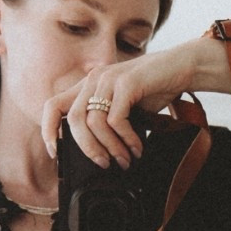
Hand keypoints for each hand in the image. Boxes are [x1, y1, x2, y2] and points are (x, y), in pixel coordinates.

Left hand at [41, 40, 201, 168]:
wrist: (182, 66)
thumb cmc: (153, 89)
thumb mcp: (122, 105)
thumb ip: (106, 121)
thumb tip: (97, 154)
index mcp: (88, 85)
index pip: (53, 106)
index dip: (48, 130)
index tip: (56, 153)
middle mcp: (94, 79)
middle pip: (73, 120)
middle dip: (86, 149)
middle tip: (102, 164)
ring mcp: (109, 78)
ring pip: (94, 123)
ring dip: (110, 147)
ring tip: (124, 159)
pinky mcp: (126, 83)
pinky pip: (116, 120)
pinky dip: (126, 139)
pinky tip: (136, 147)